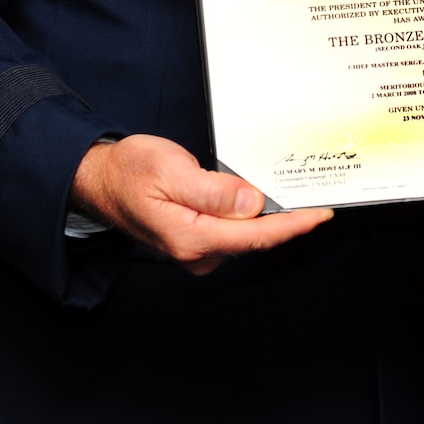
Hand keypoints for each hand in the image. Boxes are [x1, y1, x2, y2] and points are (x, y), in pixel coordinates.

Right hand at [69, 135, 330, 276]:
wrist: (101, 180)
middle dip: (288, 219)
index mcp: (191, 237)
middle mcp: (196, 252)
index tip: (321, 214)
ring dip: (270, 216)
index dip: (293, 225)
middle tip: (318, 195)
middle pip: (256, 237)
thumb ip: (213, 190)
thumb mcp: (171, 170)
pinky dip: (252, 216)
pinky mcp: (197, 241)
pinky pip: (234, 230)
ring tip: (296, 195)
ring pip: (246, 234)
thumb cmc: (130, 172)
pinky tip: (263, 201)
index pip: (255, 235)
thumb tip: (253, 203)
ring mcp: (196, 250)